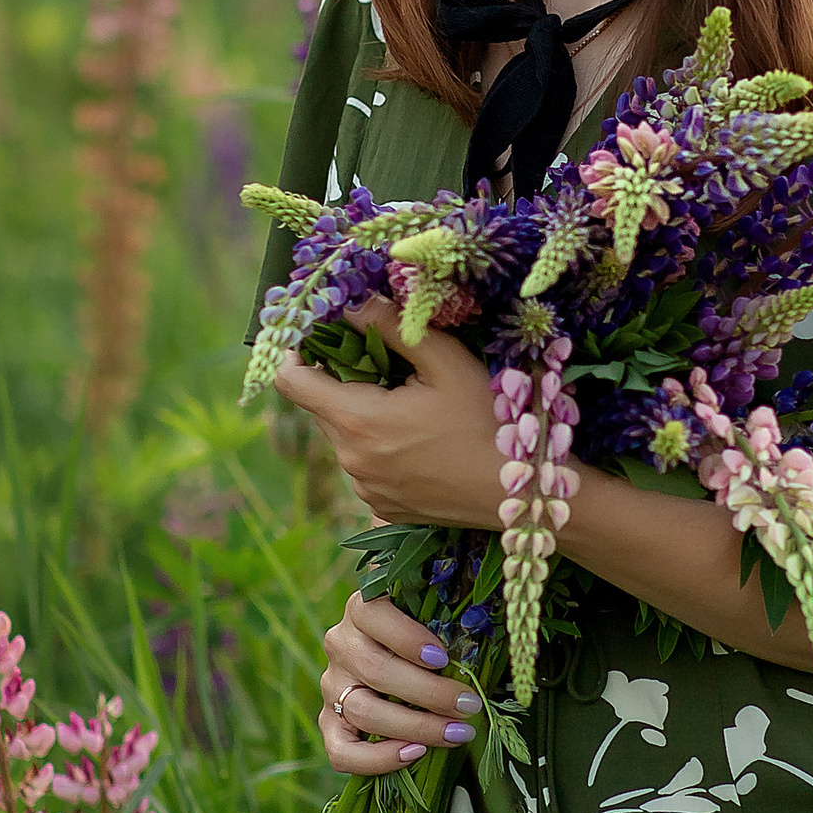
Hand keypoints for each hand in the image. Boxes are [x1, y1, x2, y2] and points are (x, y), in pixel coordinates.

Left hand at [275, 307, 516, 531]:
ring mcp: (365, 489)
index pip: (292, 381)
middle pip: (322, 407)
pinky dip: (381, 448)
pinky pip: (365, 466)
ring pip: (345, 437)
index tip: (319, 336)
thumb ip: (392, 326)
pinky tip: (422, 442)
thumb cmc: (489, 420)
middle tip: (390, 367)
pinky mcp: (382, 509)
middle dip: (344, 381)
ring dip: (364, 416)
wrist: (521, 495)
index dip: (296, 352)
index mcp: (357, 420)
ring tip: (413, 409)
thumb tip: (351, 302)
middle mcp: (350, 460)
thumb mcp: (445, 361)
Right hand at [318, 588, 482, 784]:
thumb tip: (482, 649)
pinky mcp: (328, 721)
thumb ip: (446, 622)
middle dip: (429, 693)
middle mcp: (340, 644)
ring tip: (457, 733)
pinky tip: (414, 754)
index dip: (405, 637)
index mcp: (363, 609)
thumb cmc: (428, 637)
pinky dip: (377, 758)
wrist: (397, 665)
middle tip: (469, 706)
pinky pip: (341, 751)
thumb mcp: (434, 620)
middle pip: (375, 670)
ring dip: (416, 726)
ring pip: (363, 711)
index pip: (372, 615)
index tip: (443, 658)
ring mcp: (332, 684)